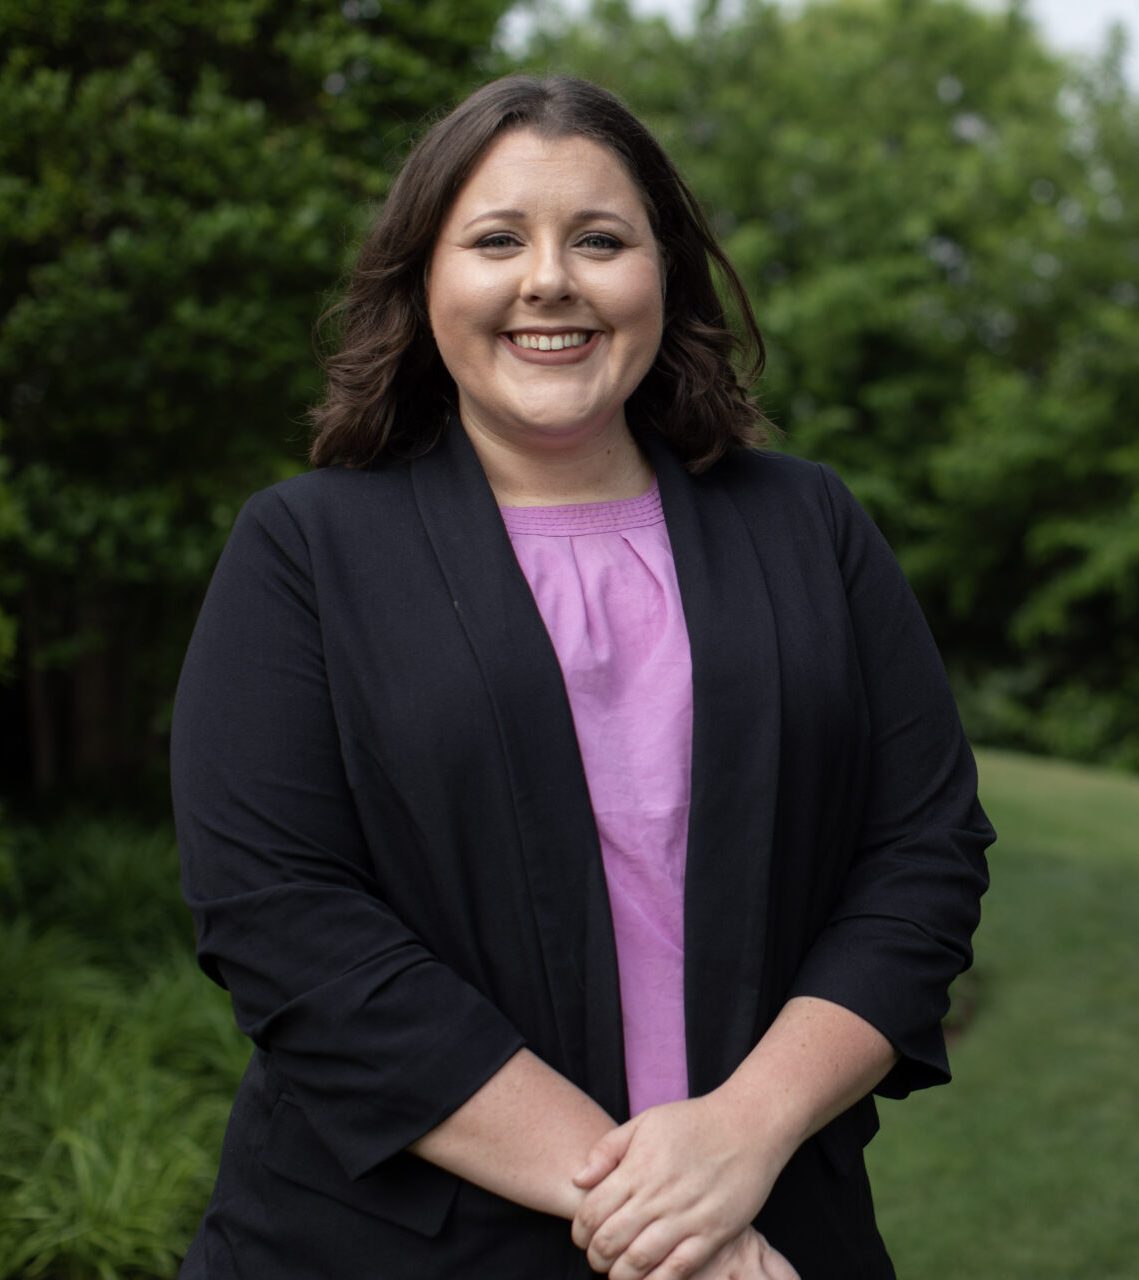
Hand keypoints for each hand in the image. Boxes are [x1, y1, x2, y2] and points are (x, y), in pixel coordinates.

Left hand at [570, 1094, 795, 1278]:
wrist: (747, 1125)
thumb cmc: (693, 1121)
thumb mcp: (645, 1122)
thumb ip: (607, 1150)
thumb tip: (578, 1179)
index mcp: (637, 1169)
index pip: (592, 1211)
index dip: (579, 1230)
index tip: (580, 1235)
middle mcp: (657, 1196)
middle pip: (610, 1240)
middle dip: (595, 1257)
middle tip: (596, 1258)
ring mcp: (686, 1217)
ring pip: (639, 1260)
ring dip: (619, 1274)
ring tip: (616, 1273)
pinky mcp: (712, 1233)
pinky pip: (677, 1269)